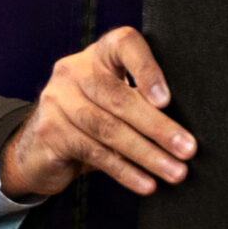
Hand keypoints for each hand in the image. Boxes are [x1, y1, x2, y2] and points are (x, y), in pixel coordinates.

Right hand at [0, 26, 193, 198]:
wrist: (40, 148)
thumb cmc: (94, 120)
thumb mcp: (116, 103)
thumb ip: (143, 102)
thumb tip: (187, 130)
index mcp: (98, 55)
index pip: (124, 44)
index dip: (147, 69)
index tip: (167, 100)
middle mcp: (74, 70)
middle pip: (120, 97)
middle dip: (159, 128)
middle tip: (187, 150)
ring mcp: (57, 100)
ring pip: (109, 129)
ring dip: (147, 155)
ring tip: (175, 172)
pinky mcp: (50, 132)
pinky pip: (95, 153)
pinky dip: (125, 171)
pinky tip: (146, 184)